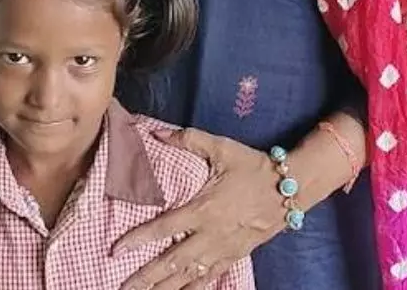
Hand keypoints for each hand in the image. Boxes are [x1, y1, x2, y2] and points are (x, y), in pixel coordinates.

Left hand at [115, 128, 285, 289]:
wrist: (290, 189)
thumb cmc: (254, 167)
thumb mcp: (223, 148)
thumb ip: (189, 140)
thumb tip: (158, 133)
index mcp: (204, 209)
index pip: (164, 228)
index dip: (138, 239)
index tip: (116, 250)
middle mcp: (210, 235)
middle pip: (172, 262)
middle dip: (146, 277)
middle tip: (123, 287)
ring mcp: (223, 250)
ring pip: (188, 276)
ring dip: (165, 288)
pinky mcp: (234, 256)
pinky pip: (209, 279)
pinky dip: (193, 289)